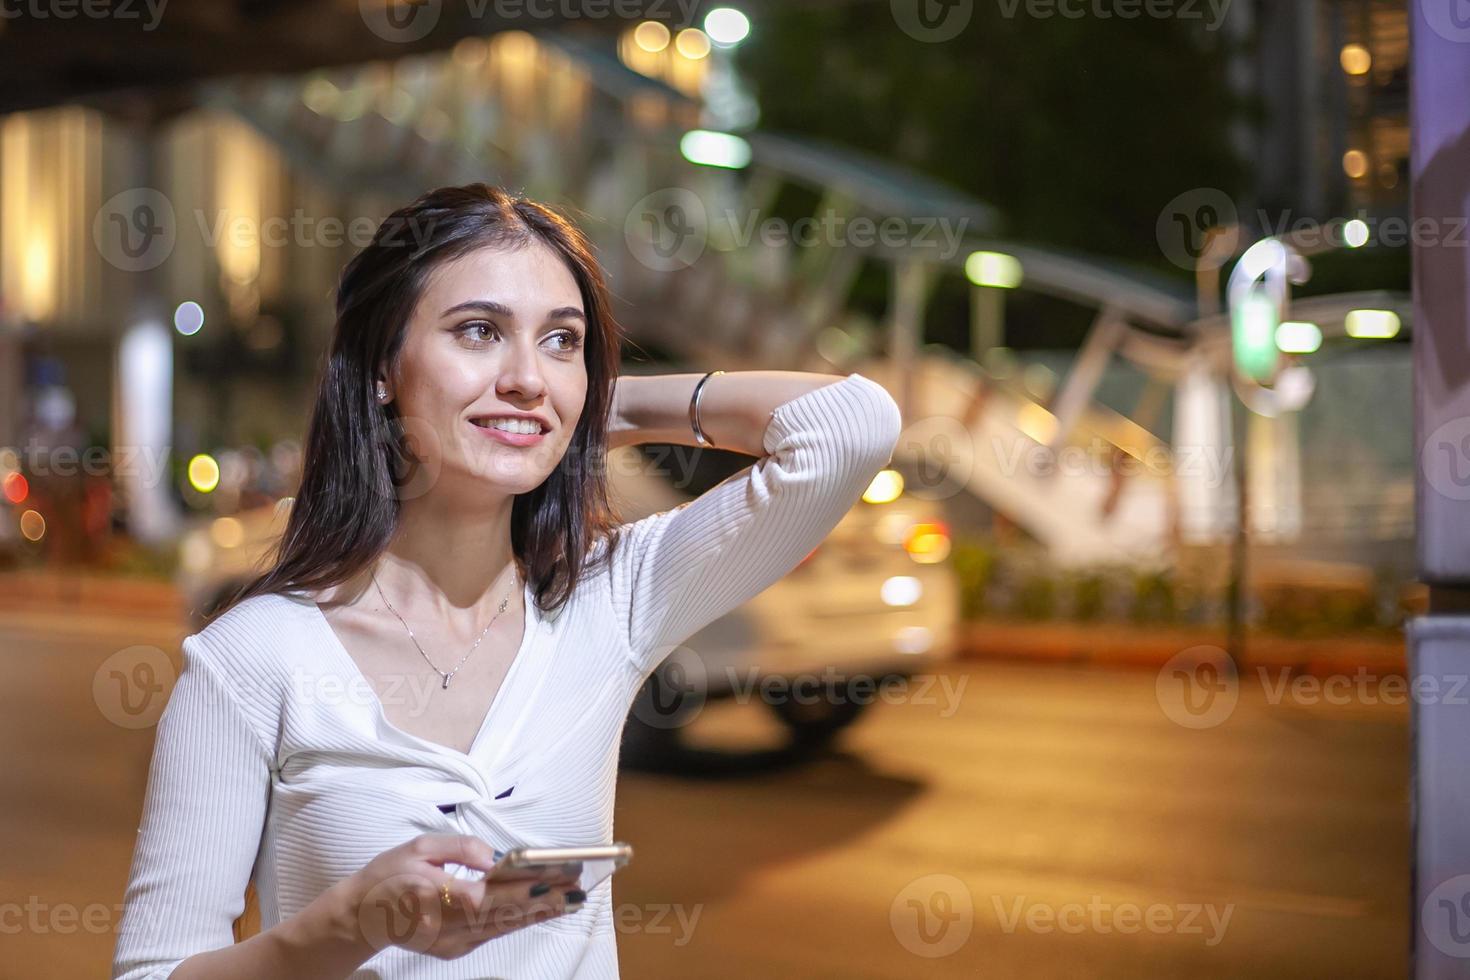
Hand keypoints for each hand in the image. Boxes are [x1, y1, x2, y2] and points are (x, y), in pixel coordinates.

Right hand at [340, 833, 584, 960]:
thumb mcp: (418, 846)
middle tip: (578, 887)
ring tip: (570, 899)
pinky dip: (520, 921)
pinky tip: (541, 911)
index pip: (490, 894)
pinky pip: (493, 934)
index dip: (526, 887)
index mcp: (435, 895)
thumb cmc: (389, 875)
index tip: (558, 875)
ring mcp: (451, 942)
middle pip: (503, 914)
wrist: (360, 916)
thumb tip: (495, 856)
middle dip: (544, 899)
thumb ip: (459, 847)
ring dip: (538, 913)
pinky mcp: (453, 950)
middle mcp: (446, 925)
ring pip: (503, 927)